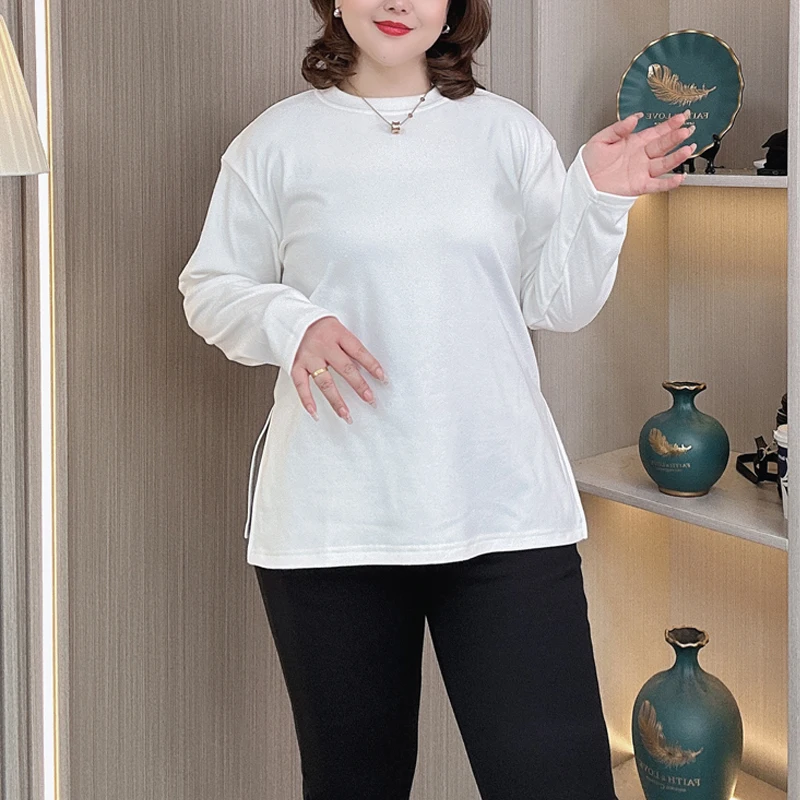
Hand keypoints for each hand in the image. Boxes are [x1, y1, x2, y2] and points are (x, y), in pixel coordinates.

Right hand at [291, 316, 386, 423]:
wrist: (289, 318)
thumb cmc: (317, 325)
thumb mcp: (336, 327)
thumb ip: (348, 345)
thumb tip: (366, 366)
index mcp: (337, 333)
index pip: (358, 351)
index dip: (372, 365)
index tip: (382, 378)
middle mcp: (323, 345)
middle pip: (345, 368)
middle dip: (359, 386)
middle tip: (370, 399)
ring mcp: (309, 357)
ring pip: (325, 382)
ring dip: (336, 400)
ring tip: (346, 414)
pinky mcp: (295, 364)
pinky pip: (301, 385)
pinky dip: (306, 400)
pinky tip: (314, 412)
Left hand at [581, 109, 696, 195]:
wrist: (583, 184)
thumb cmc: (589, 163)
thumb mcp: (601, 139)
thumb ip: (618, 128)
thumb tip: (634, 118)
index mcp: (633, 143)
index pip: (656, 131)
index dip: (669, 124)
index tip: (682, 116)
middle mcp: (641, 157)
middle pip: (663, 145)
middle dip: (675, 137)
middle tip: (687, 129)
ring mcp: (641, 171)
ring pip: (664, 163)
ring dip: (677, 157)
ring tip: (688, 149)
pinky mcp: (639, 186)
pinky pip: (657, 185)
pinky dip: (669, 183)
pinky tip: (680, 178)